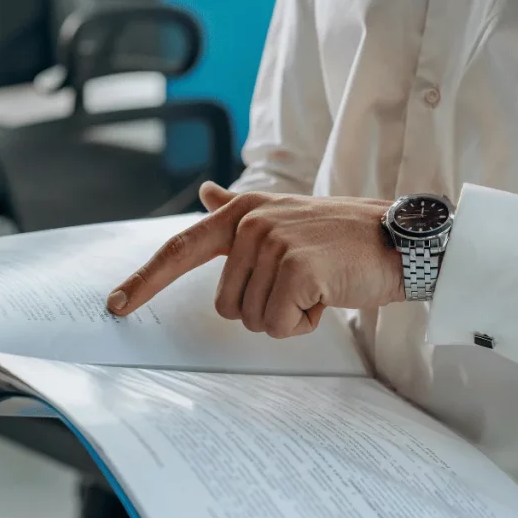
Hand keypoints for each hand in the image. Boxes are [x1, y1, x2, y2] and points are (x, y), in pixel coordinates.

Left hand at [107, 183, 403, 337]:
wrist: (400, 239)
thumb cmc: (341, 237)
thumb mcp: (284, 214)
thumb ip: (238, 209)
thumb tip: (207, 192)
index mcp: (241, 213)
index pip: (179, 249)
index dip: (146, 279)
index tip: (116, 304)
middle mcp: (250, 224)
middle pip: (225, 305)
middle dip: (263, 307)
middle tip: (302, 283)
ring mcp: (273, 243)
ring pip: (251, 319)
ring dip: (287, 315)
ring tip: (317, 285)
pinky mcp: (296, 268)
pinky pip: (278, 325)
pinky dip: (305, 322)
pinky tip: (328, 294)